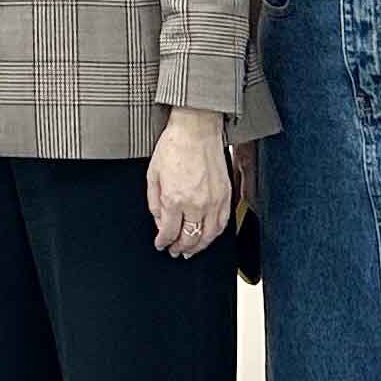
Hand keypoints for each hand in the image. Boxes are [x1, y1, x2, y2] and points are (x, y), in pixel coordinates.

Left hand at [146, 111, 231, 259]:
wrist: (196, 128)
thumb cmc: (174, 145)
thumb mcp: (153, 174)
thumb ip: (154, 201)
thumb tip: (159, 221)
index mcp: (175, 198)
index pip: (169, 232)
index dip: (163, 242)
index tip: (161, 244)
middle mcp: (196, 203)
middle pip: (189, 238)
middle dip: (180, 248)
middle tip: (175, 251)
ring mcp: (214, 200)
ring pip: (209, 235)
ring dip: (199, 246)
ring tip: (192, 250)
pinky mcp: (226, 194)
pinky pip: (223, 223)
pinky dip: (215, 234)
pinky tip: (209, 235)